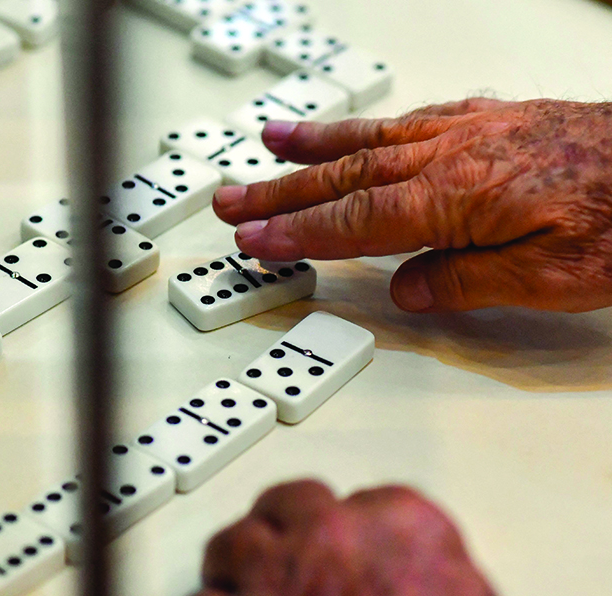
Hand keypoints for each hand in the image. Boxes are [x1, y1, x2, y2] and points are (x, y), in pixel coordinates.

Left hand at [178, 480, 510, 595]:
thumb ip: (440, 577)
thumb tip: (416, 583)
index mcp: (405, 530)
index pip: (372, 501)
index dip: (353, 525)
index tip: (346, 539)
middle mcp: (333, 537)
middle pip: (290, 504)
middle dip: (285, 528)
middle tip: (287, 554)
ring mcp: (276, 576)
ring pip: (233, 544)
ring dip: (238, 567)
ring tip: (245, 589)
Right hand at [211, 98, 611, 312]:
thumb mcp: (551, 277)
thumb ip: (467, 281)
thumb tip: (406, 289)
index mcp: (456, 196)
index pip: (355, 221)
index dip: (297, 233)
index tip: (252, 238)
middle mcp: (452, 154)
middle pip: (346, 176)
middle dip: (282, 190)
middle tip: (232, 198)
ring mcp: (470, 130)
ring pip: (371, 139)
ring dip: (314, 147)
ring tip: (271, 145)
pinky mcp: (491, 120)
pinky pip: (411, 119)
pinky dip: (370, 127)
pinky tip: (355, 132)